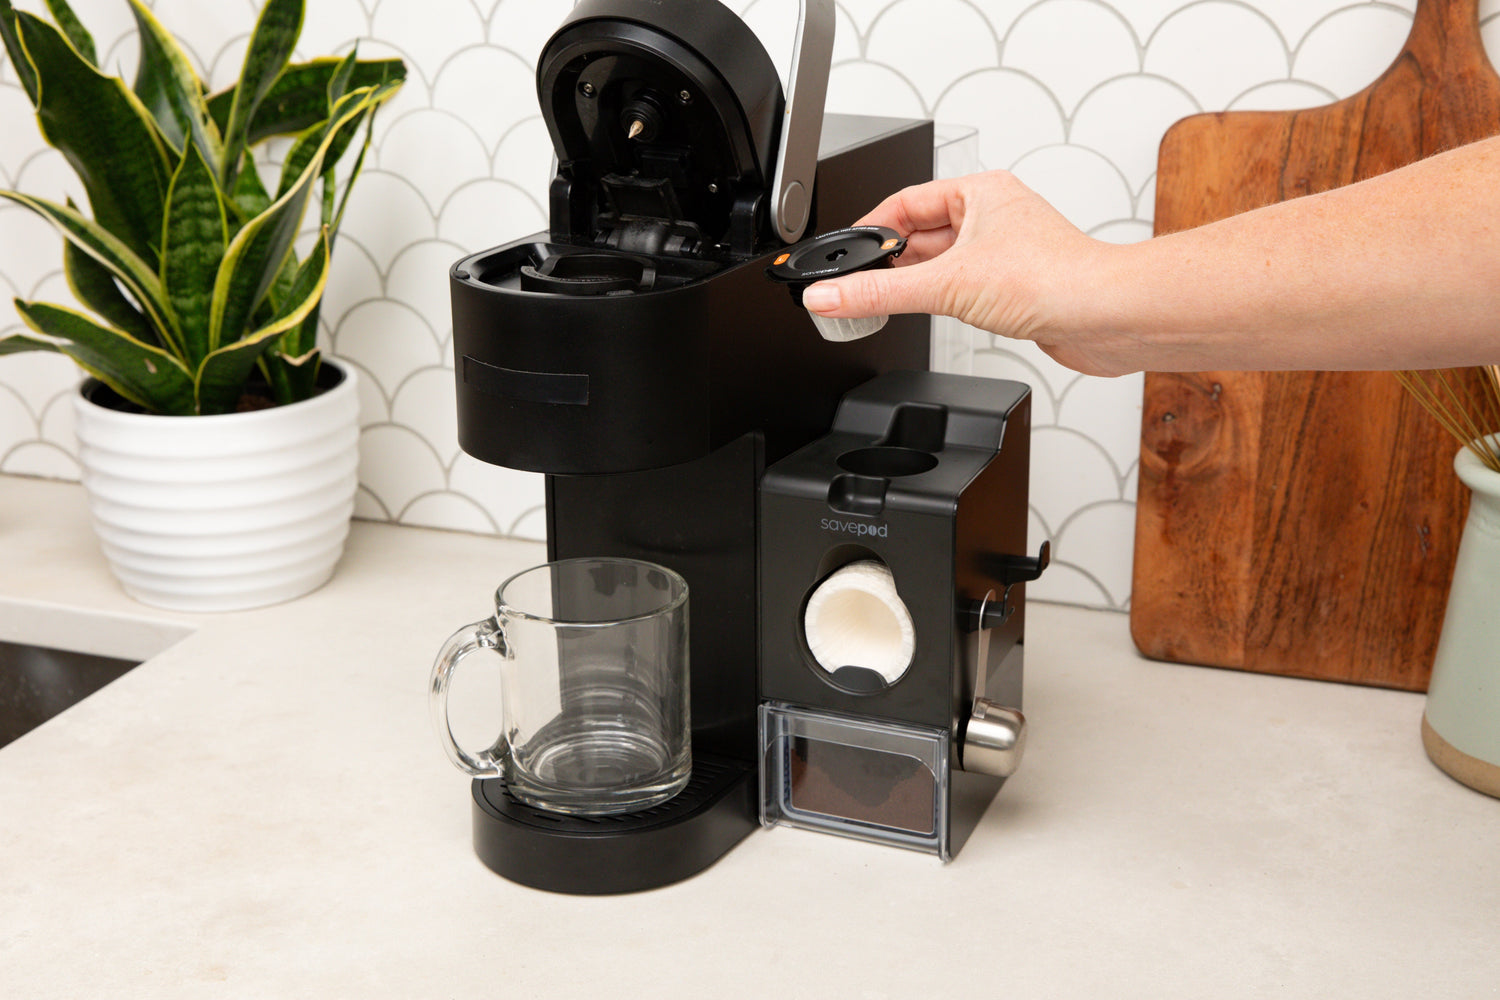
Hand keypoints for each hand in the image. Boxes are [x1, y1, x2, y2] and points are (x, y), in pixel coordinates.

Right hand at [800, 171, 1124, 374]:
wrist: (1105, 317)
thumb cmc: (1054, 279)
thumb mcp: (947, 284)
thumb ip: (880, 293)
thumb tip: (830, 294)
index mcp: (980, 192)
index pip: (906, 202)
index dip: (871, 229)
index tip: (844, 254)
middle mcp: (993, 217)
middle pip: (920, 236)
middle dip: (889, 262)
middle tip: (857, 286)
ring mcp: (1003, 253)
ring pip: (940, 265)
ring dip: (915, 284)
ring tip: (888, 303)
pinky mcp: (1012, 288)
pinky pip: (961, 288)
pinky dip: (939, 301)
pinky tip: (930, 315)